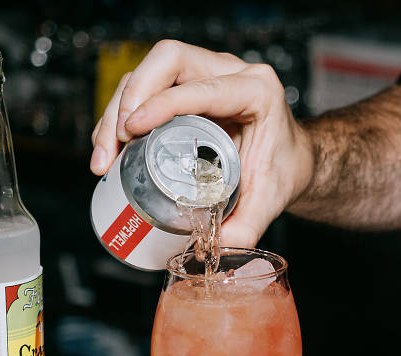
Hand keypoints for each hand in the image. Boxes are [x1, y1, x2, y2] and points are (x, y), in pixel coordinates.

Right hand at [90, 40, 312, 247]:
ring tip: (107, 154)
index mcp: (257, 91)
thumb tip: (211, 250)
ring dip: (120, 106)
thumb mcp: (270, 200)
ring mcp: (209, 71)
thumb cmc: (285, 169)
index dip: (162, 102)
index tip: (133, 128)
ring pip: (151, 70)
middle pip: (168, 60)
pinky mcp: (190, 82)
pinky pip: (149, 86)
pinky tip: (115, 148)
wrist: (293, 158)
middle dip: (132, 96)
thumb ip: (245, 228)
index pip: (203, 87)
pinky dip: (124, 112)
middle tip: (118, 141)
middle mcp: (232, 72)